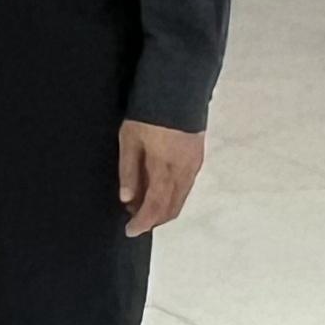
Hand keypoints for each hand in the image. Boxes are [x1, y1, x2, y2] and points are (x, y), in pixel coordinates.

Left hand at [119, 120, 206, 237]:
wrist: (177, 94)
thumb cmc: (147, 116)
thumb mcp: (129, 141)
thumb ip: (128, 171)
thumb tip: (127, 199)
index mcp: (164, 169)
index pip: (155, 206)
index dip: (143, 221)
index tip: (130, 231)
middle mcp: (183, 172)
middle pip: (171, 207)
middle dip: (153, 219)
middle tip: (134, 220)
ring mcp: (193, 167)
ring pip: (180, 199)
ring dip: (163, 209)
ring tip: (141, 207)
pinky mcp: (197, 160)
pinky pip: (185, 187)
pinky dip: (172, 197)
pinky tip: (157, 192)